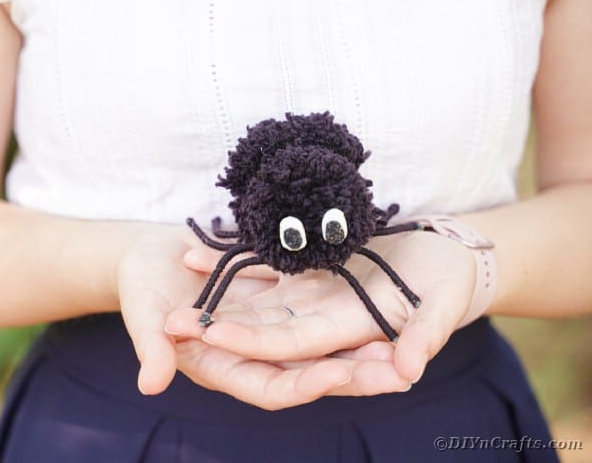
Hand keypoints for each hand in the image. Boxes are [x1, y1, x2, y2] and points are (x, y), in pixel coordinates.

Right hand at [117, 226, 374, 406]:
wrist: (149, 253)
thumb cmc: (139, 284)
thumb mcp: (142, 312)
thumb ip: (151, 345)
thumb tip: (151, 384)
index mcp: (222, 367)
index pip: (269, 386)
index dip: (302, 383)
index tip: (338, 373)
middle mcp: (253, 355)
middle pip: (307, 372)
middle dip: (351, 375)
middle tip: (399, 374)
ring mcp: (269, 328)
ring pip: (320, 344)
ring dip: (359, 347)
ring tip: (404, 345)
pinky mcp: (279, 302)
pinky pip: (317, 309)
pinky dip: (345, 309)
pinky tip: (381, 301)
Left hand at [166, 229, 477, 389]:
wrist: (448, 260)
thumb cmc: (452, 285)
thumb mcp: (445, 306)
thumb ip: (425, 335)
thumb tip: (409, 371)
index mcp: (347, 330)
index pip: (290, 345)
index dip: (253, 342)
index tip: (213, 337)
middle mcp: (319, 316)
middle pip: (260, 325)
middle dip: (216, 325)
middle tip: (169, 322)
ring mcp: (309, 292)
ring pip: (253, 297)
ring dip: (214, 293)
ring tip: (171, 280)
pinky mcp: (308, 267)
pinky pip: (262, 264)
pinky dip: (231, 259)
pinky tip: (195, 250)